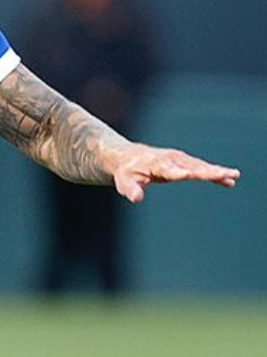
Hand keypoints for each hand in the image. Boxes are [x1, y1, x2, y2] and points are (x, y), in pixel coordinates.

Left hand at [110, 144, 237, 203]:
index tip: (191, 175)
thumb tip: (137, 199)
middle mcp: (171, 160)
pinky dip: (214, 174)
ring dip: (217, 172)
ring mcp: (180, 160)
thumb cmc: (127, 172)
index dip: (180, 173)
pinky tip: (229, 181)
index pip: (171, 170)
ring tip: (233, 176)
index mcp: (157, 164)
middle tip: (226, 174)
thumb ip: (131, 190)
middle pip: (193, 167)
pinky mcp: (184, 162)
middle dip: (209, 171)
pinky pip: (202, 168)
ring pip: (201, 166)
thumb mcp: (124, 182)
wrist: (129, 157)